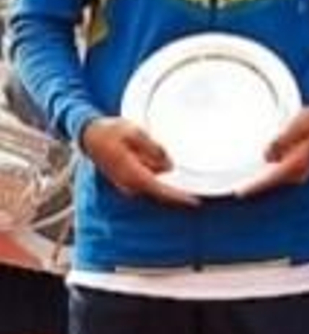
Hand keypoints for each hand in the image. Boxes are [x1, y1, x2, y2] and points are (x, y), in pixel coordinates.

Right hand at [80, 117, 199, 206]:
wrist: (89, 134)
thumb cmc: (112, 131)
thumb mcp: (135, 133)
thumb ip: (153, 150)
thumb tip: (170, 166)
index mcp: (132, 174)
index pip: (159, 190)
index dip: (177, 197)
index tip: (195, 202)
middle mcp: (129, 184)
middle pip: (159, 190)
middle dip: (174, 187)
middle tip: (187, 182)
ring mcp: (127, 184)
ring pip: (154, 182)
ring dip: (162, 174)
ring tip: (151, 152)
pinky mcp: (128, 180)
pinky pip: (148, 180)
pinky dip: (155, 172)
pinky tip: (153, 156)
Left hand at [234, 105, 308, 197]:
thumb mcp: (300, 122)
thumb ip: (283, 139)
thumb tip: (267, 156)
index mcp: (297, 163)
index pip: (271, 179)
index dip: (253, 186)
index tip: (237, 192)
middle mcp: (299, 172)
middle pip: (271, 183)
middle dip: (254, 185)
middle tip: (235, 188)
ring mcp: (300, 172)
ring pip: (275, 180)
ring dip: (260, 181)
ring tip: (243, 183)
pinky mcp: (299, 168)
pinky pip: (279, 175)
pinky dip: (268, 176)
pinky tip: (259, 172)